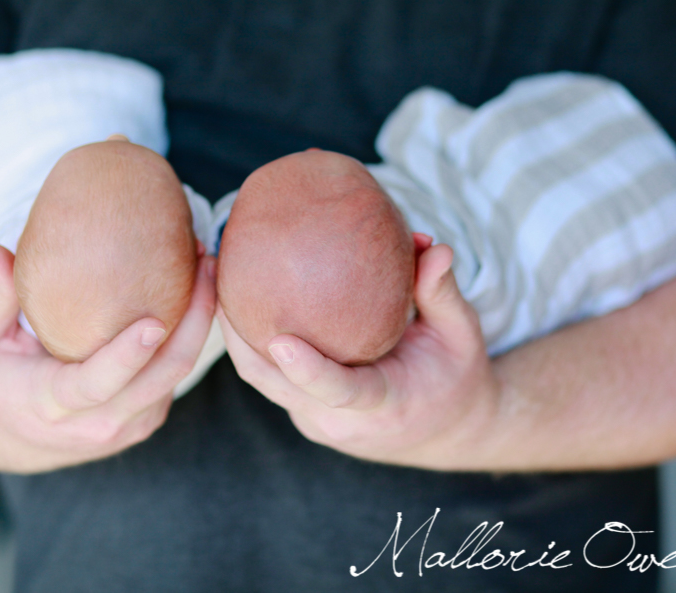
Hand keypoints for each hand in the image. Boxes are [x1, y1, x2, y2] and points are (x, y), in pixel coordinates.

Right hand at [0, 243, 215, 472]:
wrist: (15, 434)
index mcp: (53, 404)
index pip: (97, 384)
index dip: (127, 356)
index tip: (155, 322)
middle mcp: (99, 423)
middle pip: (160, 377)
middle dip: (193, 321)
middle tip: (205, 263)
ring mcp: (130, 425)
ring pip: (178, 375)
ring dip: (201, 321)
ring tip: (207, 265)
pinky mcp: (150, 416)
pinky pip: (177, 376)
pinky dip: (192, 335)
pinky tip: (198, 290)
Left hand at [220, 242, 498, 468]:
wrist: (446, 431)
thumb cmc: (456, 375)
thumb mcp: (462, 334)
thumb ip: (443, 292)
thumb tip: (431, 245)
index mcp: (383, 405)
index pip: (339, 391)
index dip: (308, 369)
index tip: (280, 339)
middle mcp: (339, 421)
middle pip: (275, 384)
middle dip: (237, 337)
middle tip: (217, 274)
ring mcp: (316, 421)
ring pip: (262, 379)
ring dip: (232, 331)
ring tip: (213, 274)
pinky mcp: (304, 410)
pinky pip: (270, 375)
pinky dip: (250, 337)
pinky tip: (236, 291)